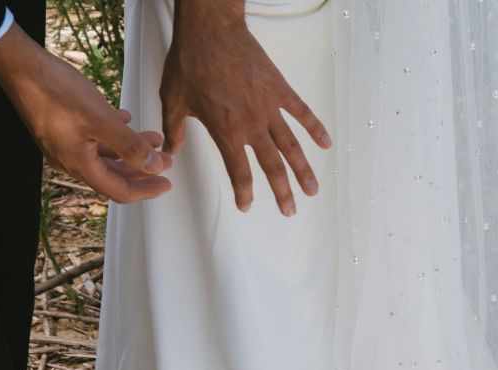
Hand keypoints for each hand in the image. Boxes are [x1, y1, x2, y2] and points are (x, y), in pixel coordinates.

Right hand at [0, 27, 171, 202]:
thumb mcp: (101, 120)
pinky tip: (123, 120)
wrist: (20, 67)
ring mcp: (63, 144)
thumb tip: (152, 166)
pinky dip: (111, 134)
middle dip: (141, 168)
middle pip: (113, 175)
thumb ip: (129, 146)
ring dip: (129, 149)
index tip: (166, 183)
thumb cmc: (55, 91)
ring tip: (151, 138)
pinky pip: (91, 139)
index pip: (119, 191)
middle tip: (164, 161)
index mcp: (79, 164)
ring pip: (103, 155)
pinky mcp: (59, 128)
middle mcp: (69, 160)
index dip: (146, 189)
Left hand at [160, 4, 330, 214]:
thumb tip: (171, 152)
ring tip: (313, 189)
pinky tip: (326, 143)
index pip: (239, 172)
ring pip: (291, 146)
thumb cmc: (189, 63)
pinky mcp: (279, 88)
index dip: (245, 193)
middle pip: (272, 166)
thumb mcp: (173, 101)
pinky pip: (301, 112)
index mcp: (226, 133)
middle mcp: (251, 126)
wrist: (210, 31)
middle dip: (282, 192)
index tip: (247, 206)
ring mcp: (269, 107)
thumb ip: (174, 130)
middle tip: (290, 211)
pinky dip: (315, 127)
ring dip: (304, 170)